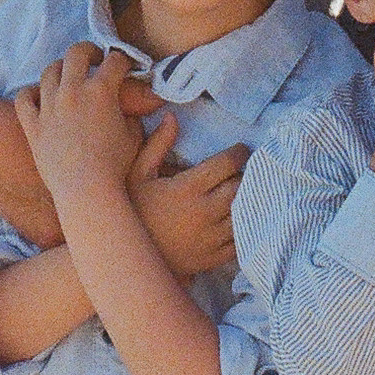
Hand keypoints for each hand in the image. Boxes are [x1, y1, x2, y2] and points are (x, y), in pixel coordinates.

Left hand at [14, 45, 142, 215]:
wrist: (86, 191)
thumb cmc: (116, 167)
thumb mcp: (134, 136)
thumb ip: (132, 114)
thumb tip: (130, 106)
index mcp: (101, 91)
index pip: (115, 61)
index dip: (124, 60)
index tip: (126, 66)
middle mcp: (72, 92)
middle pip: (76, 53)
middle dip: (89, 50)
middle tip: (96, 57)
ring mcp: (49, 107)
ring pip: (49, 71)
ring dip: (61, 68)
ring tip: (68, 74)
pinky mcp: (33, 125)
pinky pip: (24, 98)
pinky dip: (31, 92)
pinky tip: (40, 95)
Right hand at [128, 118, 248, 278]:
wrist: (126, 257)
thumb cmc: (133, 211)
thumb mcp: (138, 174)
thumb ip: (157, 144)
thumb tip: (172, 116)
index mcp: (188, 188)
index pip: (228, 164)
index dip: (239, 153)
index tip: (240, 150)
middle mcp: (205, 212)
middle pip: (241, 187)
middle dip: (245, 176)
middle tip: (243, 170)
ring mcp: (211, 237)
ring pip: (244, 213)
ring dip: (247, 201)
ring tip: (244, 192)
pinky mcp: (213, 257)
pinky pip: (241, 240)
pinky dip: (245, 228)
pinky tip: (240, 219)